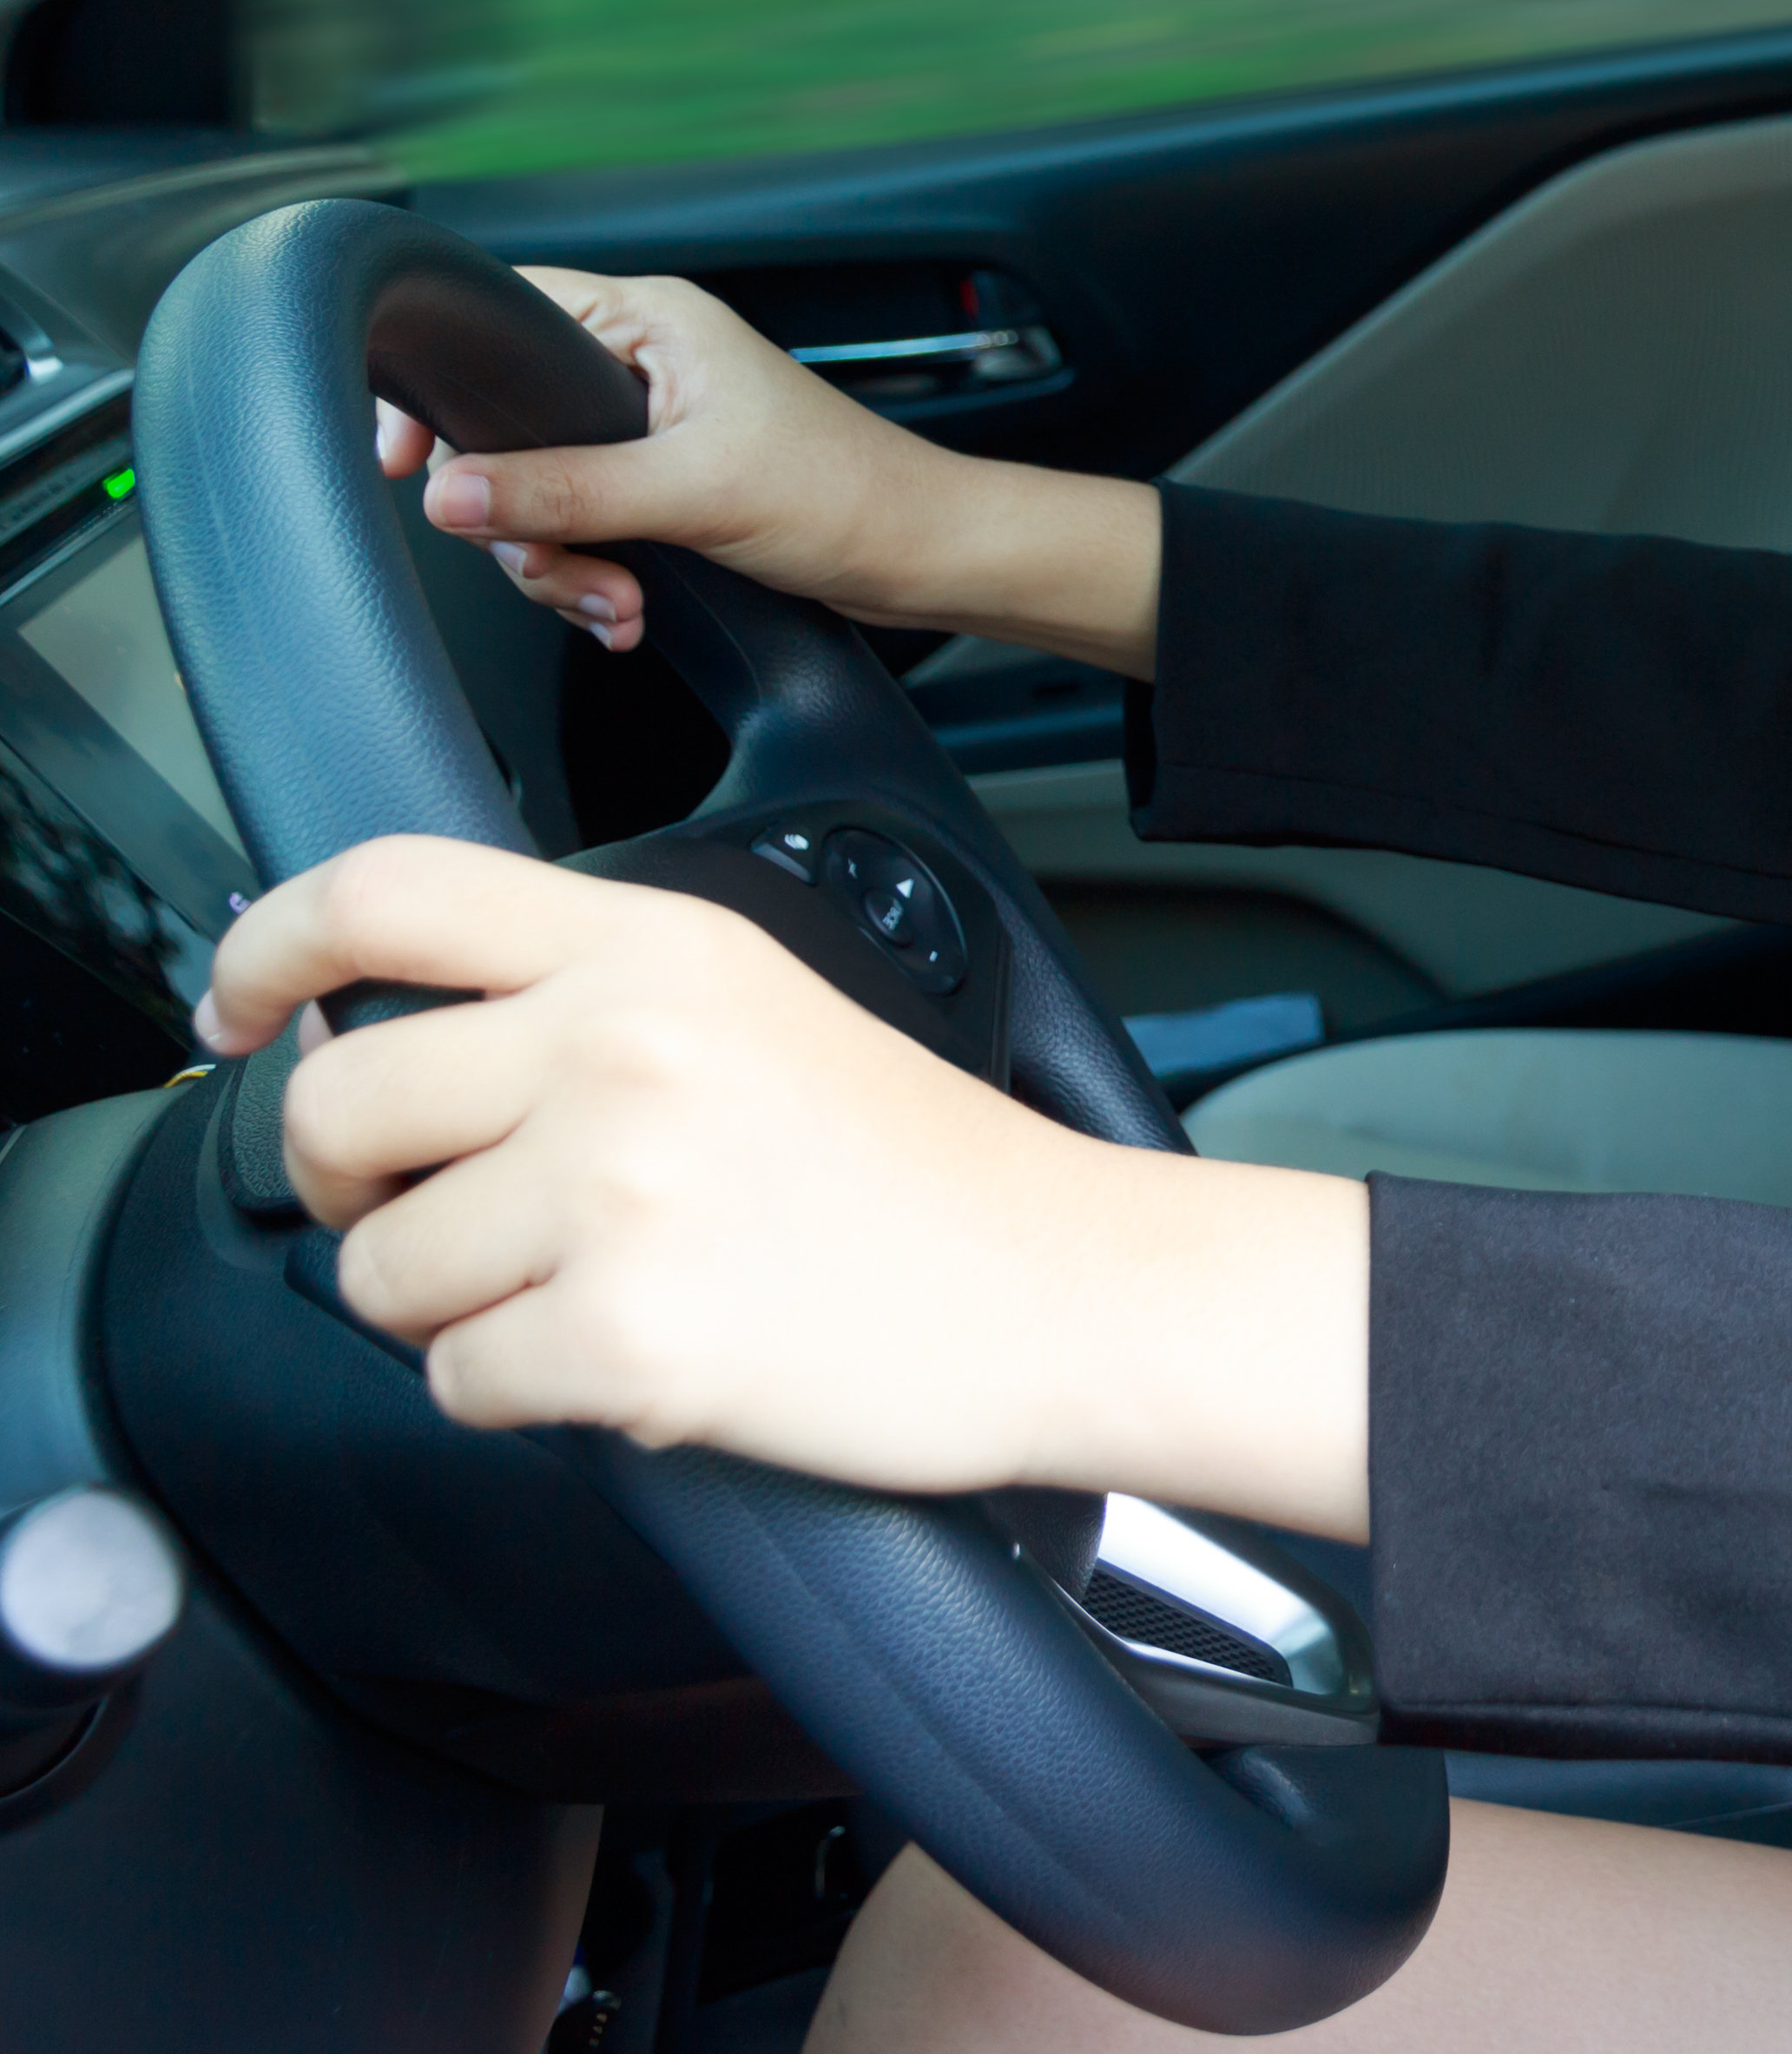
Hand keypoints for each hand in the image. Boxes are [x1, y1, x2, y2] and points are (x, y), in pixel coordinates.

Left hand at [200, 838, 1367, 1535]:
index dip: (264, 947)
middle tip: (419, 1211)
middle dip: (342, 1184)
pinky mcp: (627, 1334)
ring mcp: (619, 1191)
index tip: (234, 1011)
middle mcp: (620, 1047)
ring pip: (379, 1270)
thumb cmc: (920, 1166)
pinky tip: (628, 1358)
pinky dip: (518, 1393)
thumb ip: (579, 995)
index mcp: (651, 948)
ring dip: (449, 1308)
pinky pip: (456, 1382)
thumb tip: (367, 1034)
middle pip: (335, 1102)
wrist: (1065, 1283)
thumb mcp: (754, 1005)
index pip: (381, 891)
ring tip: (583, 1290)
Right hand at [377, 267, 1162, 678]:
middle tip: (572, 568)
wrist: (924, 559)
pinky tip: (628, 614)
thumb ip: (563, 489)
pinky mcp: (664, 489)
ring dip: (565, 567)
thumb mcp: (691, 491)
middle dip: (525, 523)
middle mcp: (642, 364)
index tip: (411, 461)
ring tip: (620, 605)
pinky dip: (593, 581)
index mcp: (648, 321)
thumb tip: (448, 494)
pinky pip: (582, 532)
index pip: (499, 322)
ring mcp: (650, 431)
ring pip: (538, 496)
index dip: (443, 391)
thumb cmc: (847, 497)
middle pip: (505, 432)